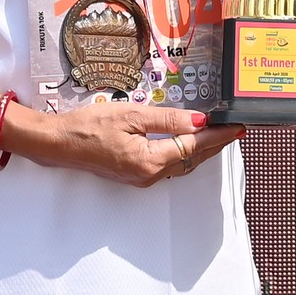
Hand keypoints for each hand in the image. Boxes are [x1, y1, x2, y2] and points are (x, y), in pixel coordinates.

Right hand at [8, 95, 246, 187]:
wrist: (58, 144)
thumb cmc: (89, 126)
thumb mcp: (131, 116)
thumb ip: (167, 119)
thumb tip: (199, 121)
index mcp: (150, 161)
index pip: (195, 146)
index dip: (219, 135)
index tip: (238, 126)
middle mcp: (149, 176)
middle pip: (193, 159)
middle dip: (217, 144)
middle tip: (237, 129)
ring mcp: (142, 178)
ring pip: (182, 164)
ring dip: (203, 150)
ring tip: (221, 134)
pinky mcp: (135, 175)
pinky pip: (169, 165)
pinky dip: (185, 153)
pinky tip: (191, 142)